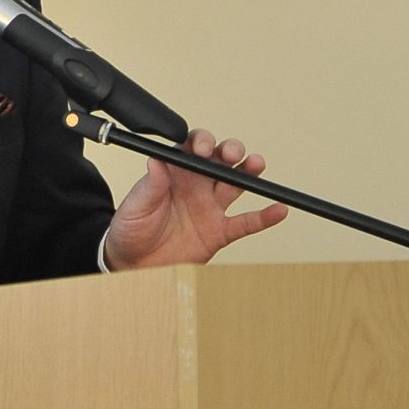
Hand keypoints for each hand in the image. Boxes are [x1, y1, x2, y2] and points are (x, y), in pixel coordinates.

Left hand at [102, 128, 287, 272]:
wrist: (133, 265)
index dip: (200, 142)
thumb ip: (149, 185)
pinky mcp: (219, 232)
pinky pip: (245, 223)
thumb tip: (156, 161)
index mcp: (174, 174)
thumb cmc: (130, 230)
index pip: (192, 148)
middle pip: (220, 160)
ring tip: (257, 163)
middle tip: (232, 153)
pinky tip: (278, 210)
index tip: (202, 148)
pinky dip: (264, 217)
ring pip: (236, 183)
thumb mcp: (135, 206)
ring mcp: (210, 208)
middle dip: (230, 150)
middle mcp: (195, 186)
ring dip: (249, 171)